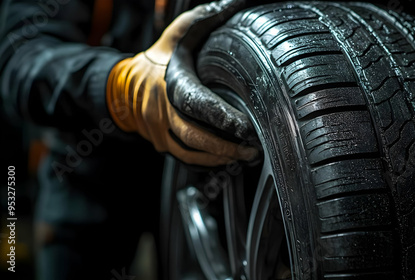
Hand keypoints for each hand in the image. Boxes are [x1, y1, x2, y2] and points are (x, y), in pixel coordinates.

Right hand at [106, 0, 255, 165]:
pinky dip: (206, 163)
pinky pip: (184, 160)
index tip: (247, 128)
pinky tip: (225, 162)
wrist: (124, 85)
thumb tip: (235, 3)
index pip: (197, 104)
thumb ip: (205, 19)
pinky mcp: (161, 144)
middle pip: (194, 137)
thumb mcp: (178, 34)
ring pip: (189, 153)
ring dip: (219, 159)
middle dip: (226, 147)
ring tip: (244, 158)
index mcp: (170, 83)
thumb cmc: (158, 58)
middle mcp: (162, 110)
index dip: (222, 118)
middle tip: (252, 150)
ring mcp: (159, 130)